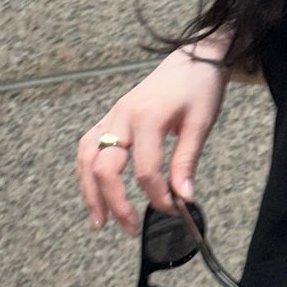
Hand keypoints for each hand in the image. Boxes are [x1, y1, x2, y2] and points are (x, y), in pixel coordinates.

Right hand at [74, 49, 227, 235]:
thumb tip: (184, 198)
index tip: (172, 209)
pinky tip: (93, 190)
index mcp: (147, 117)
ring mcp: (112, 115)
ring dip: (89, 191)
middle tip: (129, 228)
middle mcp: (122, 116)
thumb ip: (186, 162)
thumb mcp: (200, 123)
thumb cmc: (199, 87)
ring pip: (87, 157)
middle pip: (105, 167)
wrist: (193, 57)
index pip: (144, 170)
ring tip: (98, 221)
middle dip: (114, 203)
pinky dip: (86, 170)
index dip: (156, 196)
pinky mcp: (111, 117)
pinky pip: (88, 145)